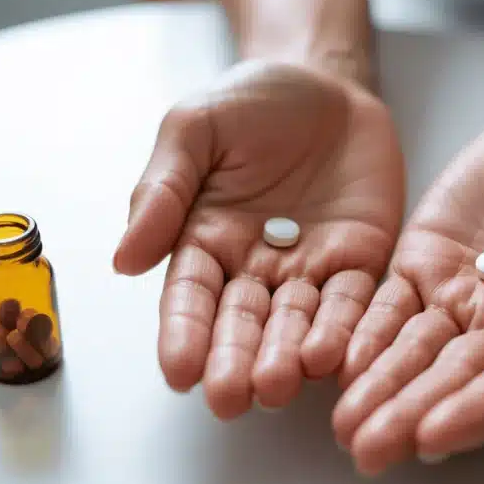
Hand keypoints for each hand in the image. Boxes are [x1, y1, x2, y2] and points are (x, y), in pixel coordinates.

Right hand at [114, 60, 403, 418]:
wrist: (328, 85)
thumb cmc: (252, 103)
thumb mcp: (195, 128)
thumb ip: (162, 190)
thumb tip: (124, 261)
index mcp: (204, 240)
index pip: (190, 298)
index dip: (184, 335)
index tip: (178, 372)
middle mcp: (253, 268)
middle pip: (242, 323)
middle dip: (234, 361)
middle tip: (229, 398)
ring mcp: (308, 270)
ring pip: (297, 323)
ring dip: (288, 358)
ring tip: (279, 385)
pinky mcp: (360, 263)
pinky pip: (355, 302)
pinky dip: (346, 331)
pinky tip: (334, 357)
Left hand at [331, 107, 483, 474]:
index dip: (478, 408)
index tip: (435, 437)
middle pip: (455, 379)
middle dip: (411, 415)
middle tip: (369, 452)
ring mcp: (457, 298)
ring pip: (413, 352)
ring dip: (379, 389)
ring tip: (343, 427)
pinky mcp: (420, 267)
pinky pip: (386, 307)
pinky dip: (363, 335)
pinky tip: (336, 363)